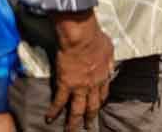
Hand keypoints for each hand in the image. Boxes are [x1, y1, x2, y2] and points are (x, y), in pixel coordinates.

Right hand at [47, 10, 114, 130]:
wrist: (82, 38)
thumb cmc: (96, 38)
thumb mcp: (110, 49)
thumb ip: (110, 60)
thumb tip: (111, 65)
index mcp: (104, 75)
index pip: (103, 94)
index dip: (100, 102)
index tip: (98, 106)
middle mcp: (93, 85)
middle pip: (92, 106)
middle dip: (90, 117)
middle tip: (87, 127)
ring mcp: (79, 86)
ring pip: (77, 109)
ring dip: (73, 122)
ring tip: (70, 131)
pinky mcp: (65, 84)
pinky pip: (59, 102)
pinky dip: (54, 111)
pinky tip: (49, 119)